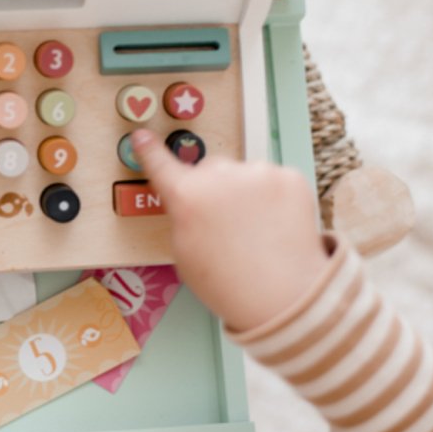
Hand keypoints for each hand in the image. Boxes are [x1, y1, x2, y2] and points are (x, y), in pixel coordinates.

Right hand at [132, 130, 328, 330]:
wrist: (283, 296)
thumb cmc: (228, 284)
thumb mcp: (184, 253)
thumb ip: (182, 216)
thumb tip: (190, 201)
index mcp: (186, 196)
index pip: (160, 164)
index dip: (150, 150)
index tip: (143, 135)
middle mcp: (219, 176)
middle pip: (210, 168)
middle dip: (214, 186)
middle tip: (225, 222)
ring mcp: (258, 173)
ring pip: (245, 173)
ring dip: (246, 192)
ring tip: (256, 230)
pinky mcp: (289, 177)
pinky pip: (274, 179)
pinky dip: (275, 197)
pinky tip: (276, 226)